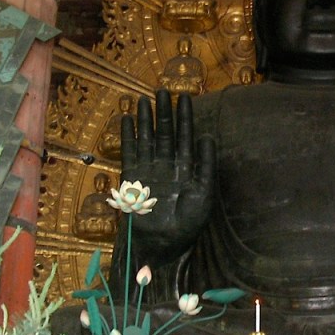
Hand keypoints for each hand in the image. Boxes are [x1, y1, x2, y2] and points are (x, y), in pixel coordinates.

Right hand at [118, 90, 215, 265]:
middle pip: (165, 133)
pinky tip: (127, 119)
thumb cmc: (186, 225)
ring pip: (147, 139)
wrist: (161, 245)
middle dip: (165, 112)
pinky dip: (128, 136)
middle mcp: (167, 167)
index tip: (186, 97)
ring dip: (146, 119)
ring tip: (144, 99)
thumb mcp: (203, 195)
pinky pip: (130, 152)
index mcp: (187, 169)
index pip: (186, 137)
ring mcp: (149, 170)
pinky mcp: (133, 178)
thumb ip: (206, 166)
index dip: (186, 118)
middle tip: (163, 89)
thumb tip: (207, 137)